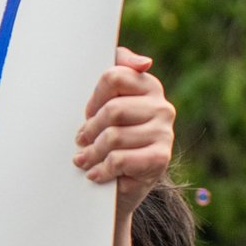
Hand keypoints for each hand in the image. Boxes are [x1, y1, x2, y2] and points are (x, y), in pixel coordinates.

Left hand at [74, 47, 173, 213]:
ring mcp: (164, 133)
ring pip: (113, 137)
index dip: (93, 98)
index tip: (88, 113)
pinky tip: (96, 173)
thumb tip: (144, 62)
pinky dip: (102, 169)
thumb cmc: (112, 136)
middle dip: (90, 129)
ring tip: (84, 159)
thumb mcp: (109, 102)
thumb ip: (118, 71)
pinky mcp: (160, 159)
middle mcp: (163, 107)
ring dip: (91, 153)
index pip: (113, 77)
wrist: (124, 183)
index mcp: (149, 86)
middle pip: (112, 110)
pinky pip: (120, 159)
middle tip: (81, 141)